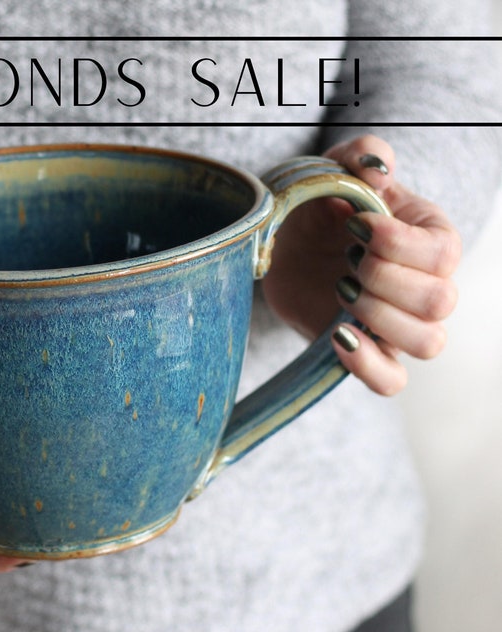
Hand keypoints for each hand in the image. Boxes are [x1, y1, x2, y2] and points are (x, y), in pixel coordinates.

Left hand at [263, 134, 459, 395]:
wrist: (285, 247)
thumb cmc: (320, 206)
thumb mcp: (335, 169)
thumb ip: (361, 155)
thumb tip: (377, 169)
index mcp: (430, 238)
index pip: (442, 253)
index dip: (396, 244)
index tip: (354, 226)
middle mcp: (427, 285)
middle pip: (439, 301)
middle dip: (384, 280)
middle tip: (346, 262)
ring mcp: (399, 324)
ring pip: (427, 342)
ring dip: (379, 317)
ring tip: (341, 290)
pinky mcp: (369, 352)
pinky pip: (391, 380)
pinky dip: (369, 365)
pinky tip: (339, 335)